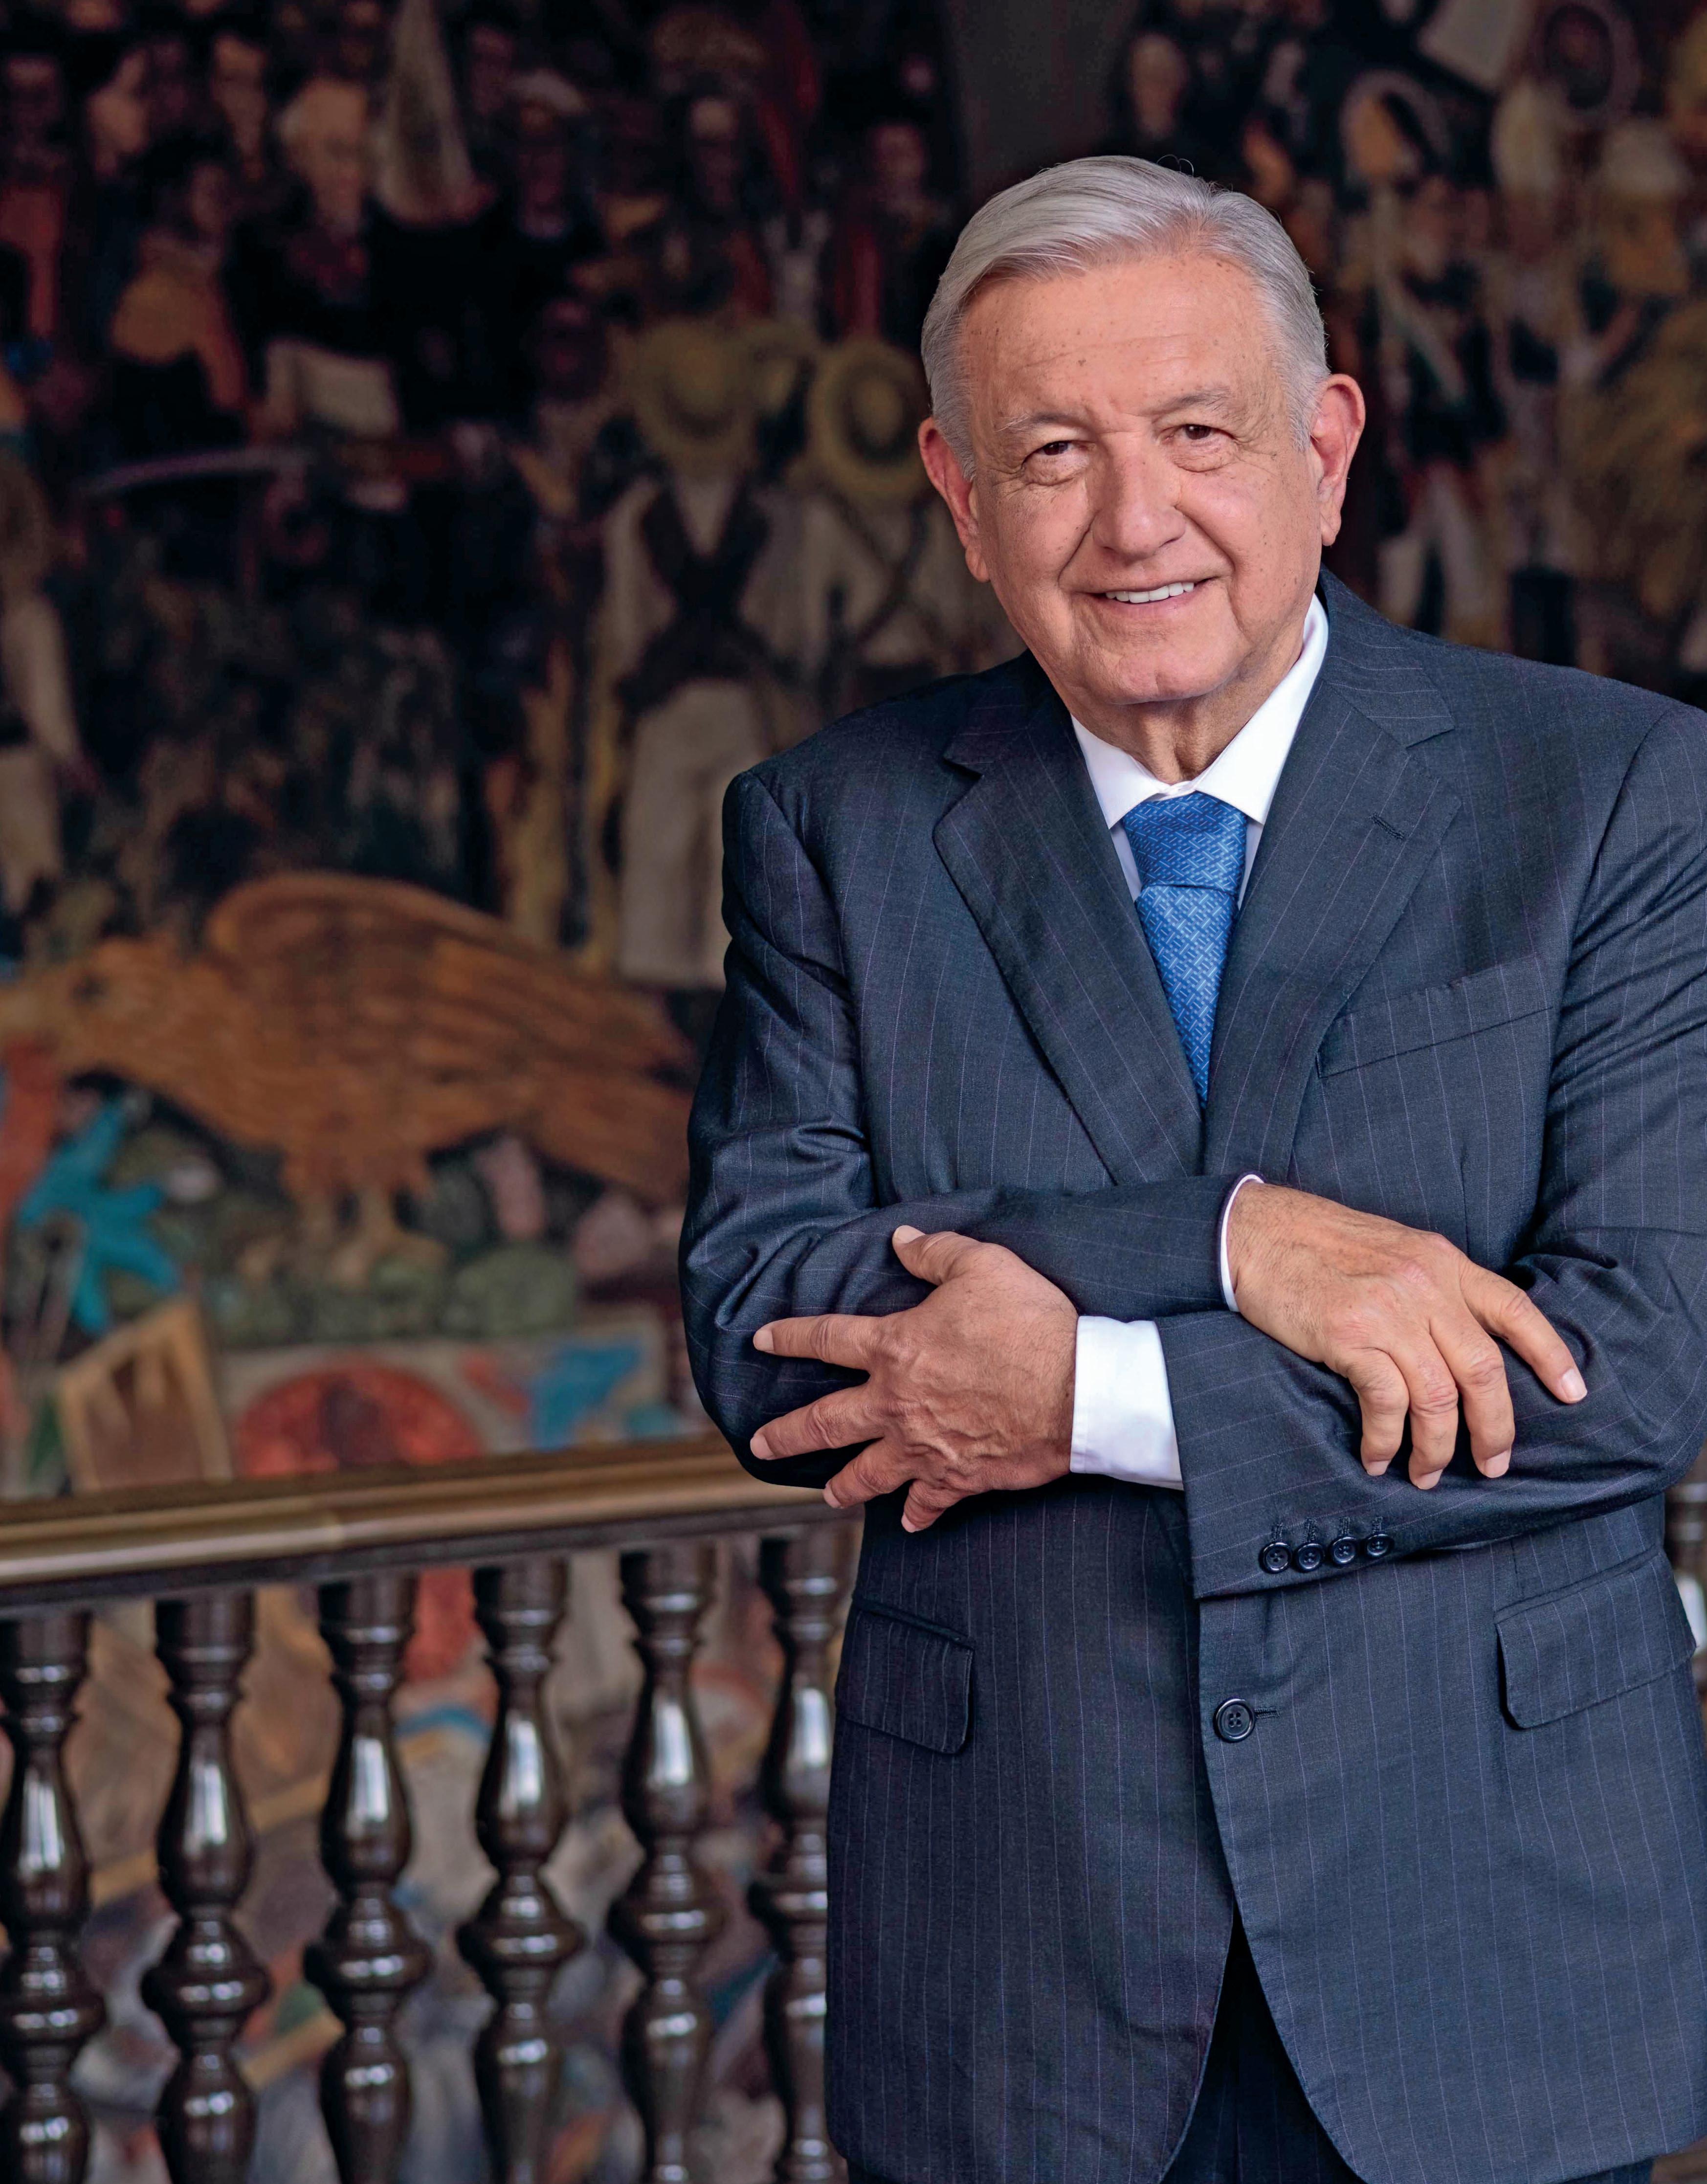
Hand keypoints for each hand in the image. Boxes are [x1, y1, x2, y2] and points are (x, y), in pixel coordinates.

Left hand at [749, 1226, 1075, 1530]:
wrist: (1077, 1390)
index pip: (826, 1339)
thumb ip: (935, 1252)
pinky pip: (928, 1502)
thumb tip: (900, 1240)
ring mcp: (924, 1446)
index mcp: (896, 1348)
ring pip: (867, 1473)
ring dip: (841, 1485)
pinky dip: (917, 1513)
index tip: (760, 1340)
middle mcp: (897, 1403)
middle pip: (825, 1422)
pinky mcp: (958, 1476)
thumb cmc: (1030, 1323)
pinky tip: (909, 1520)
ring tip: (825, 1495)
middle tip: (758, 1446)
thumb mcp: (982, 1266)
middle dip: (786, 1434)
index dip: (789, 1337)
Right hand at [1225, 1184, 1586, 1487]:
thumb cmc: (1319, 1247)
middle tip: (1492, 1465)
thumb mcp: (1394, 1251)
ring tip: (1424, 1474)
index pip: (1514, 1309)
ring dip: (1436, 1448)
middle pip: (1484, 1369)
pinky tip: (1377, 1456)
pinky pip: (1387, 1403)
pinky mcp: (1348, 1335)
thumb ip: (1431, 1288)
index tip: (1574, 1394)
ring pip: (1439, 1397)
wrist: (1255, 1233)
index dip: (1551, 1355)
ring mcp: (1388, 1310)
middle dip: (1496, 1429)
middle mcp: (1426, 1284)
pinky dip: (1386, 1441)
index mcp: (1442, 1262)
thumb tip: (1457, 1343)